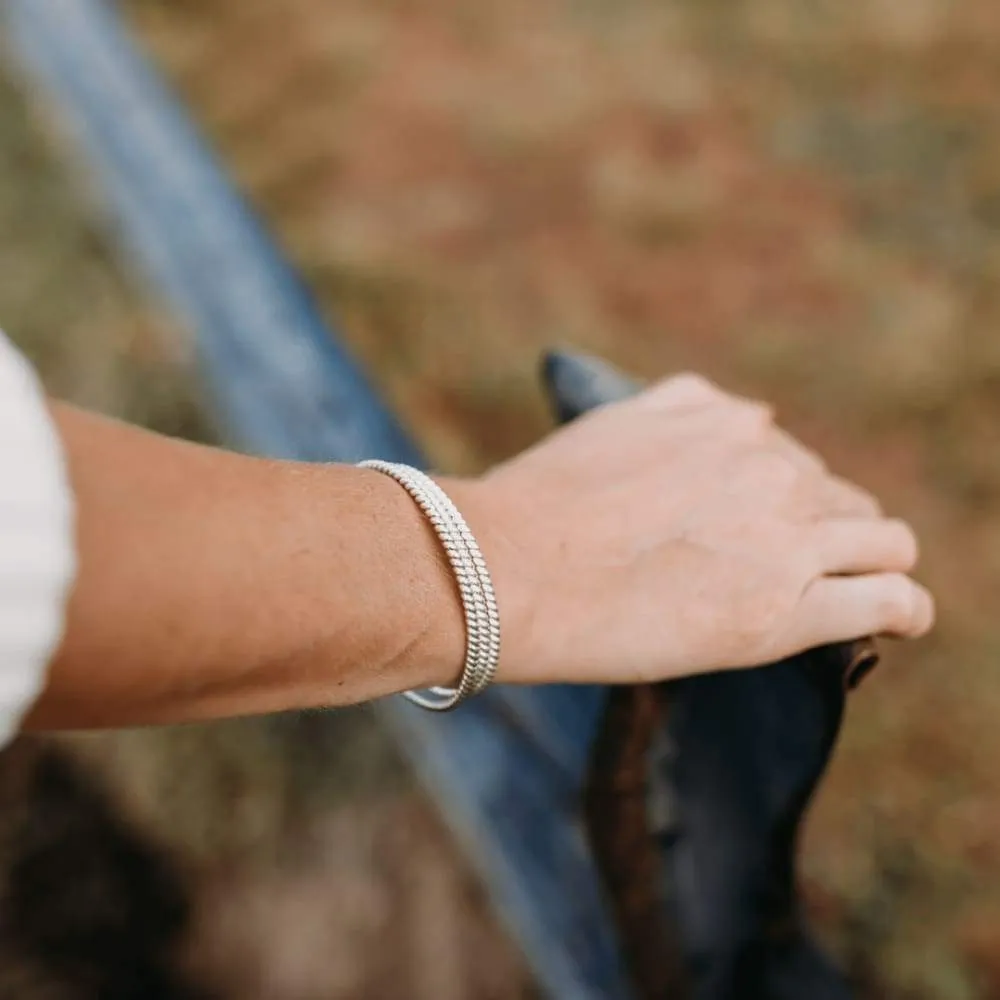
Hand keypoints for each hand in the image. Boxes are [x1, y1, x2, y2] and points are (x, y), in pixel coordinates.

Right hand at [446, 374, 933, 685]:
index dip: (776, 497)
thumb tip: (684, 440)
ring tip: (859, 592)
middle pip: (832, 494)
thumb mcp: (602, 432)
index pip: (779, 453)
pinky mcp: (789, 605)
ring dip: (872, 562)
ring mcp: (784, 530)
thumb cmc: (530, 512)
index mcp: (715, 417)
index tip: (761, 529)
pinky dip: (904, 610)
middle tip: (790, 570)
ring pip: (881, 539)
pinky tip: (899, 622)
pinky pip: (891, 598)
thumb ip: (657, 424)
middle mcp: (762, 460)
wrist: (508, 571)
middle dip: (820, 529)